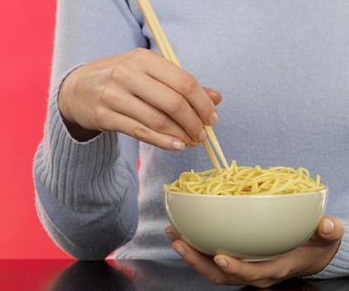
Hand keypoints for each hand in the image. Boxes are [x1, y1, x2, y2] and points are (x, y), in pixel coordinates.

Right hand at [58, 48, 221, 147]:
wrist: (77, 88)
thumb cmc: (119, 78)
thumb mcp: (148, 72)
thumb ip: (181, 83)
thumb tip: (217, 97)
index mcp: (143, 59)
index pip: (183, 81)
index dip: (202, 102)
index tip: (213, 117)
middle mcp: (127, 74)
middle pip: (173, 102)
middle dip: (194, 122)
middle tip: (203, 133)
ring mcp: (114, 95)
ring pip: (157, 120)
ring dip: (180, 134)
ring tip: (192, 141)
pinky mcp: (105, 116)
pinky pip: (140, 132)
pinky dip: (162, 141)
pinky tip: (176, 146)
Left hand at [165, 216, 344, 287]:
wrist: (310, 253)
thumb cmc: (316, 244)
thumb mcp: (326, 236)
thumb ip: (327, 231)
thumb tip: (328, 225)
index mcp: (275, 268)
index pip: (253, 273)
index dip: (237, 268)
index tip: (220, 257)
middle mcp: (255, 272)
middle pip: (222, 275)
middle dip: (197, 261)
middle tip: (179, 242)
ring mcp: (243, 267)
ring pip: (212, 268)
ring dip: (190, 253)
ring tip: (173, 233)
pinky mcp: (236, 259)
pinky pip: (211, 258)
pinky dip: (195, 246)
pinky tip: (183, 230)